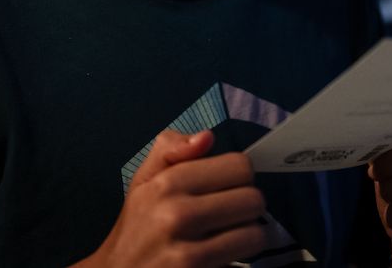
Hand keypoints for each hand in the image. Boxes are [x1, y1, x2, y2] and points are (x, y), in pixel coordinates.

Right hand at [74, 129, 267, 267]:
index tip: (228, 187)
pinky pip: (243, 264)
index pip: (239, 166)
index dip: (239, 176)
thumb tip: (207, 137)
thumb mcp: (143, 180)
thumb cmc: (136, 226)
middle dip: (247, 207)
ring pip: (255, 234)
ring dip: (249, 237)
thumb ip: (171, 149)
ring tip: (231, 237)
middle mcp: (178, 215)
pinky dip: (238, 261)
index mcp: (168, 183)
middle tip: (231, 215)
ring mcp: (188, 252)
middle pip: (253, 199)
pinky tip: (223, 258)